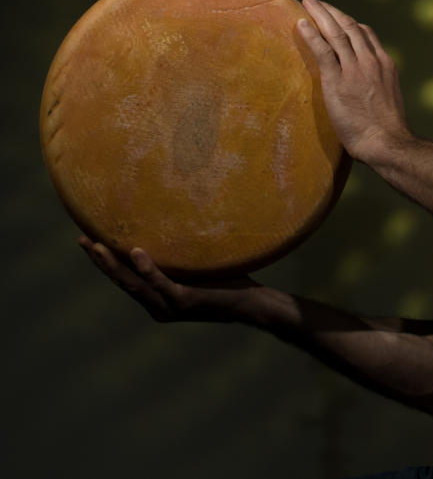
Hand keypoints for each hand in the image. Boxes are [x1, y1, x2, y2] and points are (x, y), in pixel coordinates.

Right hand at [78, 236, 258, 322]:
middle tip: (81, 240)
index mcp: (158, 299)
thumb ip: (180, 258)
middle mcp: (159, 306)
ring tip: (96, 246)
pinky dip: (147, 268)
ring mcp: (171, 306)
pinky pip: (161, 283)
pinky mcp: (185, 301)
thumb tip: (171, 224)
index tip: (88, 241)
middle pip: (122, 282)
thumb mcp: (197, 269)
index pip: (125, 279)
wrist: (252, 305)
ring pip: (134, 284)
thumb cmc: (227, 282)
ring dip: (113, 265)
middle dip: (100, 261)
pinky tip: (135, 252)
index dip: (105, 262)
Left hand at [297, 0, 410, 161]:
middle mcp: (371, 60)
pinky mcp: (338, 80)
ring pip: (336, 33)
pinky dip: (311, 34)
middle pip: (350, 26)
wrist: (386, 141)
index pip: (366, 34)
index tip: (337, 17)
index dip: (349, 22)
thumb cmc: (386, 130)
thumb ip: (377, 86)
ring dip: (320, 14)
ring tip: (307, 2)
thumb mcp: (388, 99)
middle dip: (332, 11)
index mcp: (384, 64)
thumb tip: (365, 87)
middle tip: (316, 2)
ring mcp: (355, 69)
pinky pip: (323, 51)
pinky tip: (301, 24)